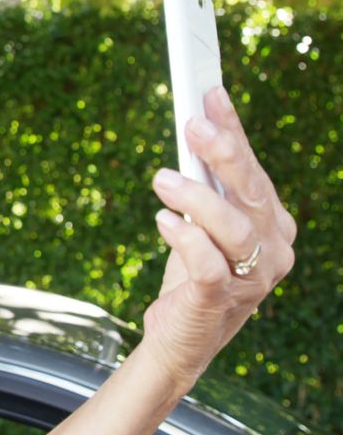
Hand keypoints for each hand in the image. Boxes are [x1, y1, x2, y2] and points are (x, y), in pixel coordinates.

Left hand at [143, 86, 296, 390]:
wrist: (182, 340)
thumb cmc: (193, 274)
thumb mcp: (201, 224)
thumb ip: (205, 185)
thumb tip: (195, 126)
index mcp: (273, 226)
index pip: (254, 170)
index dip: (234, 131)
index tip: (210, 94)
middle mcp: (273, 250)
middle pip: (253, 194)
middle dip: (224, 154)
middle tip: (192, 124)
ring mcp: (252, 280)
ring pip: (234, 229)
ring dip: (197, 198)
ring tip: (161, 178)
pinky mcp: (220, 302)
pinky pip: (210, 267)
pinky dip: (187, 239)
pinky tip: (163, 220)